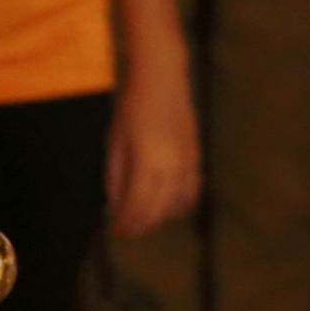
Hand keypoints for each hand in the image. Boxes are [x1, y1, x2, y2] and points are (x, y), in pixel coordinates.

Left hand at [105, 52, 200, 238]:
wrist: (161, 80)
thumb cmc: (131, 110)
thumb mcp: (115, 146)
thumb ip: (116, 181)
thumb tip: (115, 209)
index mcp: (148, 164)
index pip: (137, 209)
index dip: (124, 225)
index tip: (113, 230)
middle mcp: (172, 168)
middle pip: (156, 213)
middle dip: (138, 225)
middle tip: (123, 228)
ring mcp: (188, 164)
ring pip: (176, 207)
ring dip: (157, 217)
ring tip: (141, 216)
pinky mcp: (196, 158)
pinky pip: (191, 193)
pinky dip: (178, 205)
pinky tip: (164, 205)